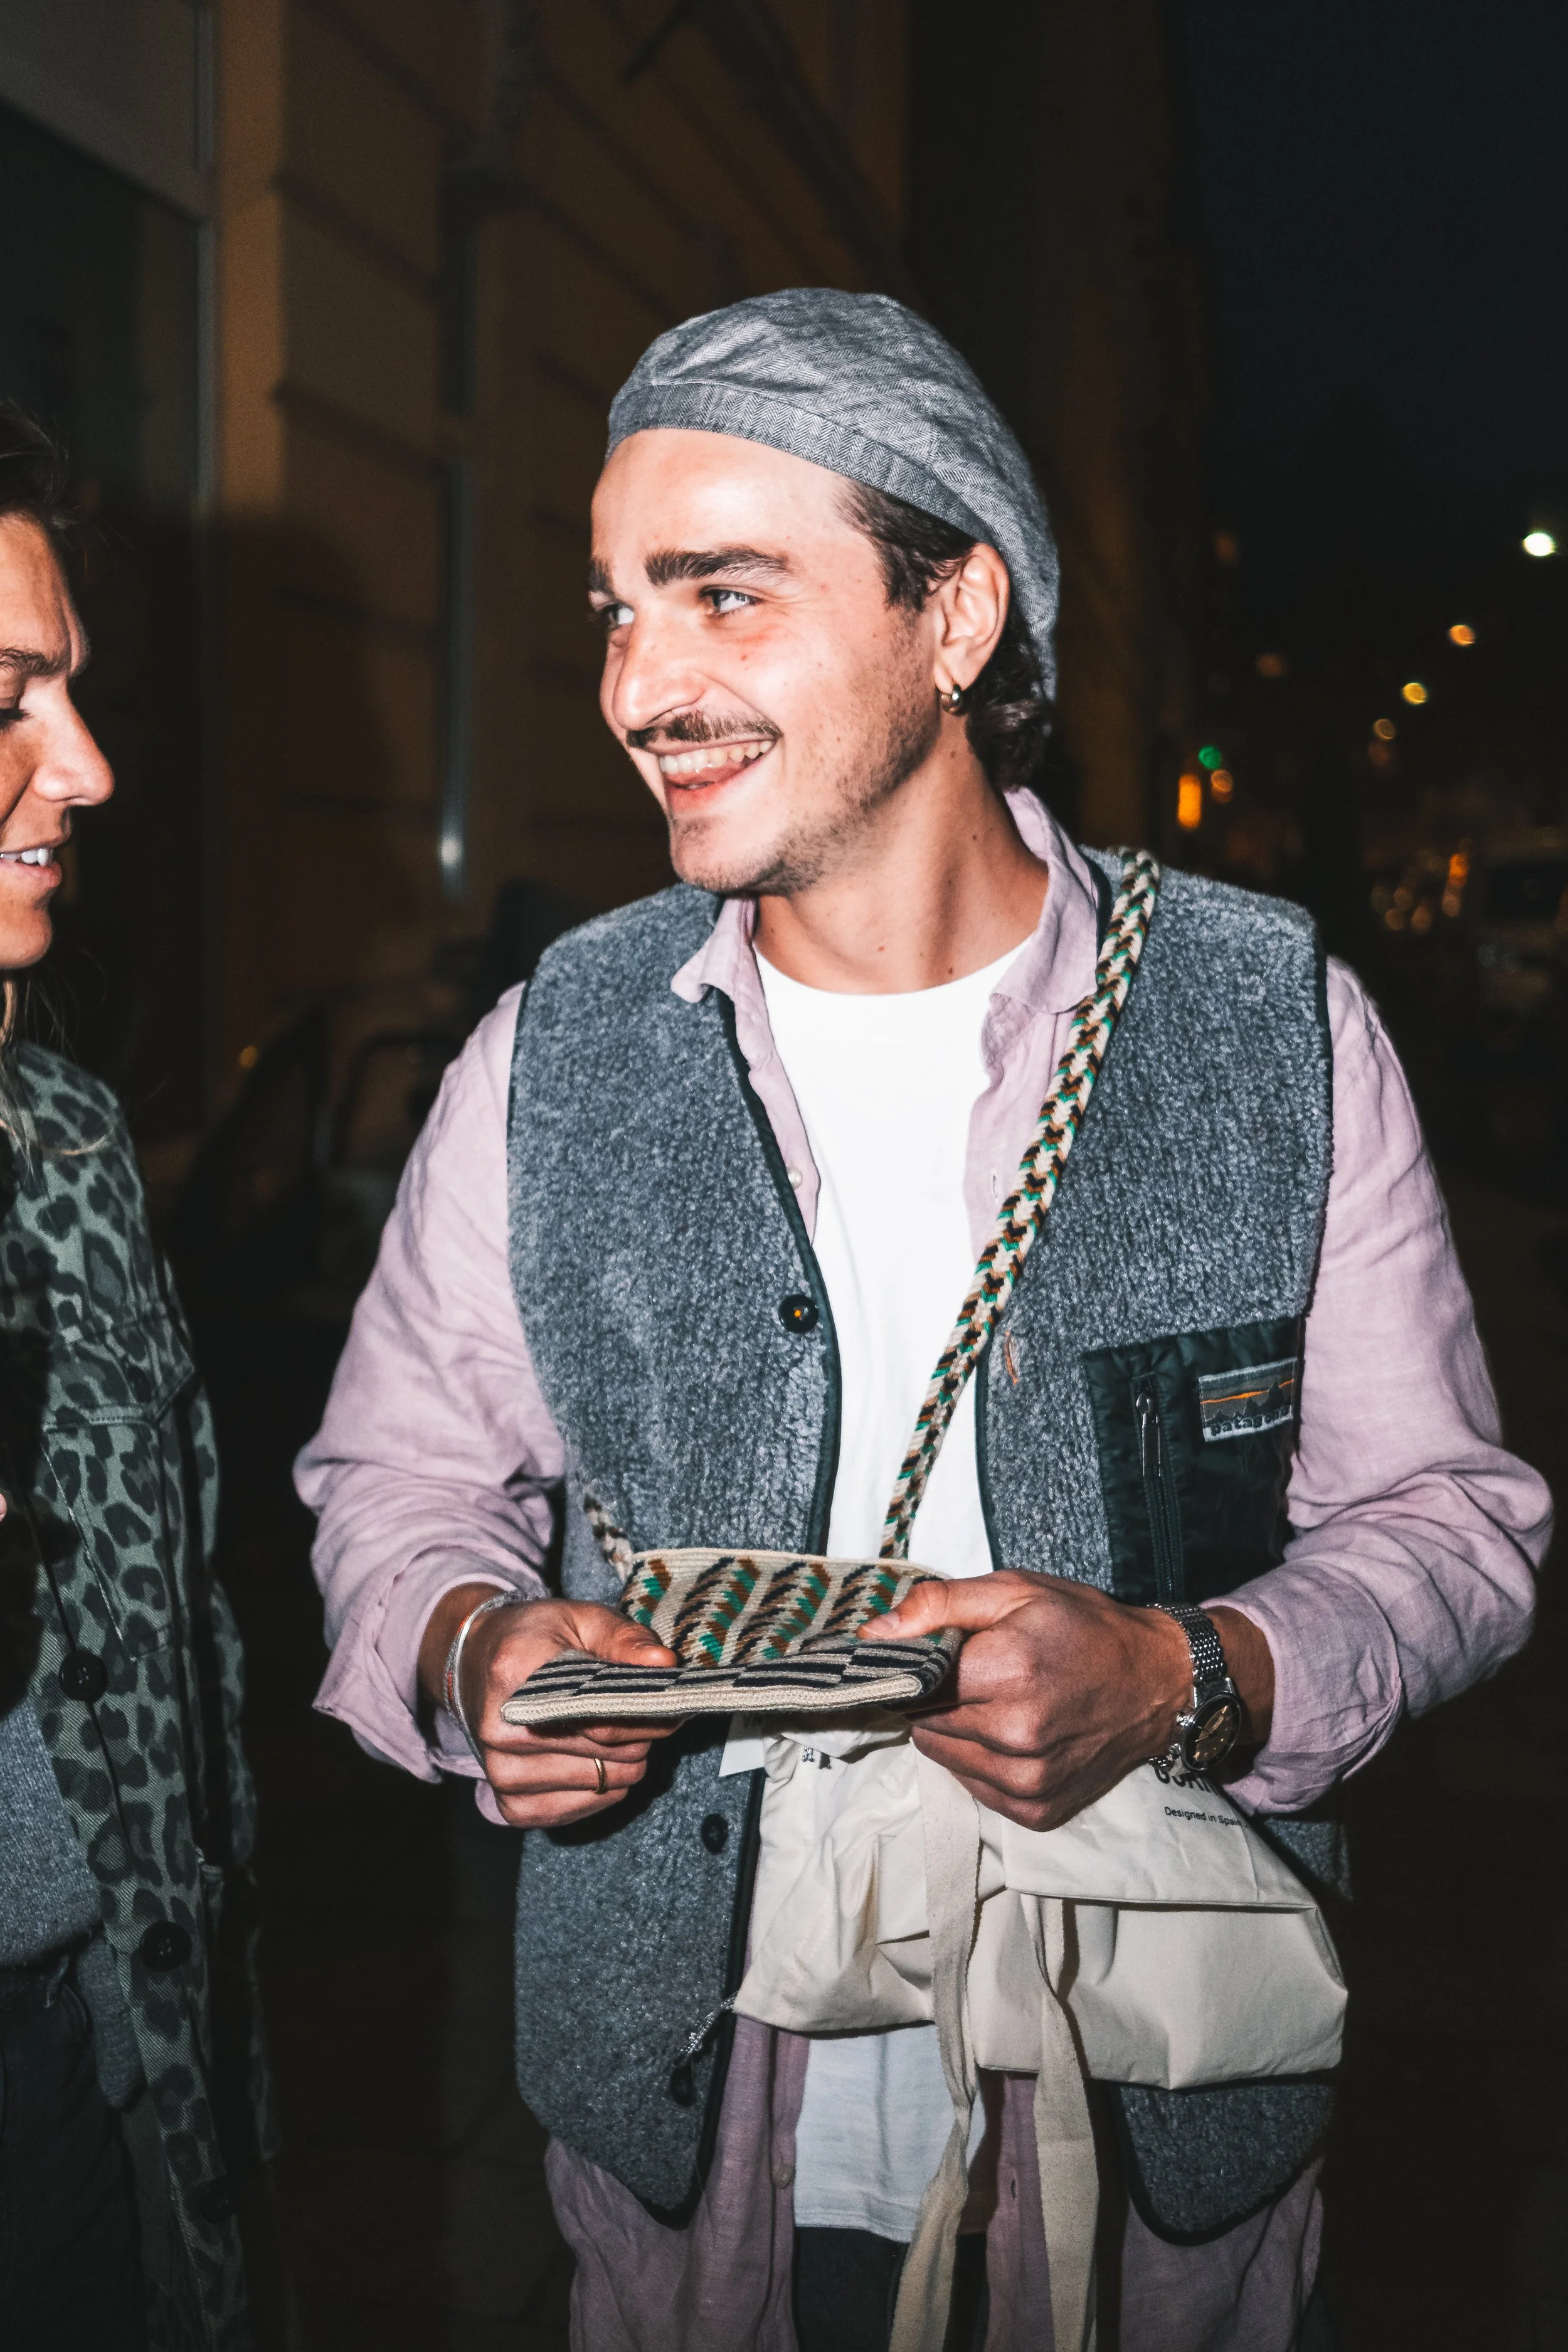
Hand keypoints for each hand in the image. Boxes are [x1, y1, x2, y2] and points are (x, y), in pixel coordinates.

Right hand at [418, 1581, 677, 1828]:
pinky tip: (594, 1758)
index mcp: (514, 1673)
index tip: (669, 1702)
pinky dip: (603, 1786)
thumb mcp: (581, 1620)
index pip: (600, 1712)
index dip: (646, 1710)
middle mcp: (501, 1730)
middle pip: (608, 1750)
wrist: (475, 1665)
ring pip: (605, 1782)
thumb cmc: (537, 1639)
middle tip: (640, 1710)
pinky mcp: (511, 1806)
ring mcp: (502, 1773)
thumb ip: (624, 1639)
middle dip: (640, 1731)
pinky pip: (585, 1809)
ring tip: (611, 1730)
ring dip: (625, 1759)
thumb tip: (665, 1663)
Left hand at [866, 1572, 1273, 1831]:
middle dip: (934, 1696)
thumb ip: (939, 1606)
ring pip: (943, 1755)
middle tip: (971, 1674)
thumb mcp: (1014, 1591)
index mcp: (1009, 1672)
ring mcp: (1028, 1780)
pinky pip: (973, 1785)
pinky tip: (1010, 1733)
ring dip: (954, 1729)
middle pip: (923, 1720)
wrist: (1156, 1681)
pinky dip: (979, 1760)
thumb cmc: (1084, 1628)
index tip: (917, 1656)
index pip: (912, 1680)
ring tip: (995, 1701)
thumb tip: (873, 1633)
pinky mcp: (1036, 1809)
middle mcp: (1016, 1735)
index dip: (910, 1664)